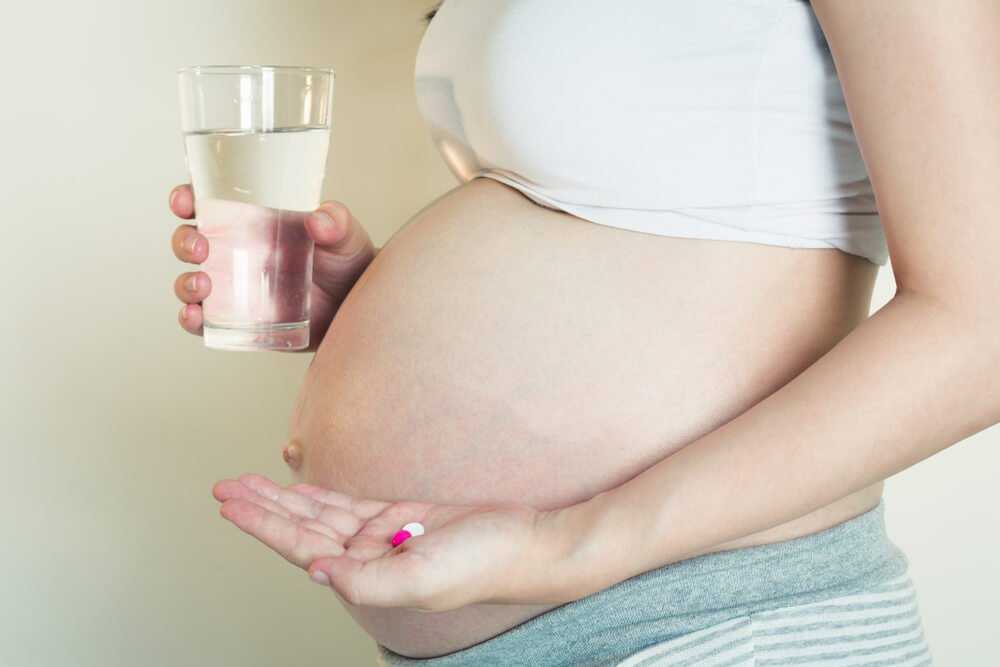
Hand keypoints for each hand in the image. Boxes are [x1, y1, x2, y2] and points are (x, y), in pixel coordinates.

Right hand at [168, 185, 376, 349]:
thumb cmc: (347, 262)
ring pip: (190, 281)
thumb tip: (319, 219)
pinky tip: (196, 316)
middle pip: (190, 240)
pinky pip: (204, 321)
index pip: (209, 202)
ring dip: (185, 282)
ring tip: (203, 285)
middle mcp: (235, 252)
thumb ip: (337, 223)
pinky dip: (192, 319)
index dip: (186, 198)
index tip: (185, 201)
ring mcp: (233, 288)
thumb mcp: (346, 236)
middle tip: (201, 247)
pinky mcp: (238, 321)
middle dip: (184, 241)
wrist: (359, 309)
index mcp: (252, 220)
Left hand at [212, 474, 567, 610]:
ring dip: (285, 499)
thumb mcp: (422, 578)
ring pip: (321, 515)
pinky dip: (321, 496)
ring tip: (249, 484)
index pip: (301, 547)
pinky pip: (349, 505)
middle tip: (225, 488)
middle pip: (301, 529)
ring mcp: (383, 537)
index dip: (263, 525)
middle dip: (262, 509)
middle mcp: (368, 559)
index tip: (231, 505)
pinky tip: (298, 489)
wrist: (527, 543)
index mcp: (367, 577)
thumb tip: (315, 570)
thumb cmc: (483, 565)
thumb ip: (366, 579)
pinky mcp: (401, 517)